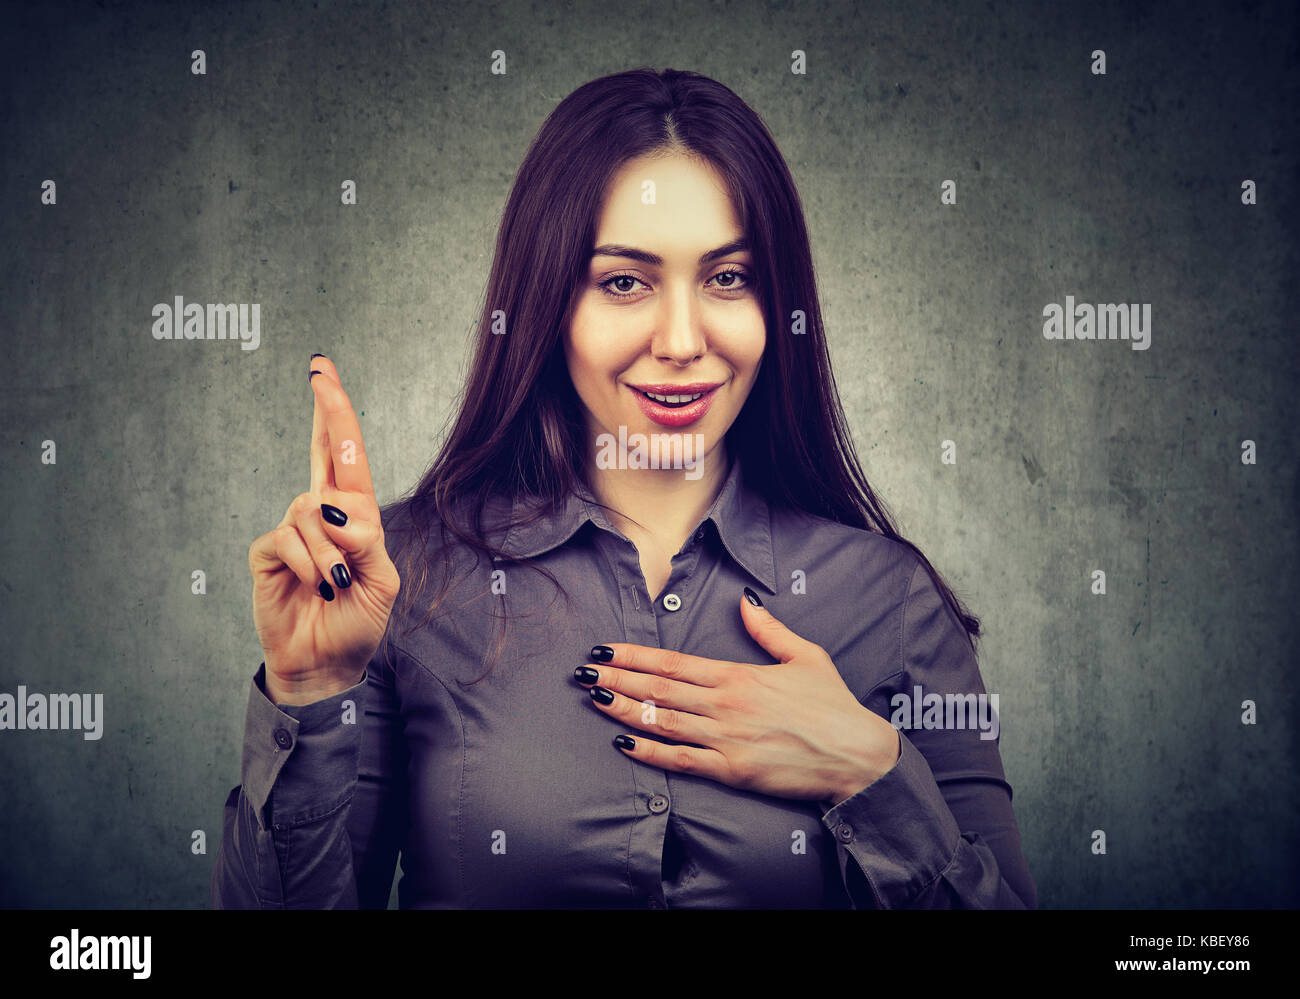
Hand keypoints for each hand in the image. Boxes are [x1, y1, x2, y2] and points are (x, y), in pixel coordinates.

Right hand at [248, 356, 400, 703]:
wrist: (326, 664)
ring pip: (312, 510)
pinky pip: (290, 539)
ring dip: (332, 551)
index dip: (337, 416)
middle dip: (326, 410)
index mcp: (354, 516)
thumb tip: (337, 511)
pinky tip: (317, 588)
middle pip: (322, 452)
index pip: (347, 458)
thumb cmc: (356, 621)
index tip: (323, 372)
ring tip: (336, 586)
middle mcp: (321, 514)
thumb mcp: (381, 581)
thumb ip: (368, 542)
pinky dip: (312, 565)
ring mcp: (292, 531)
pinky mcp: (267, 554)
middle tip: (320, 370)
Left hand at [575, 590, 900, 806]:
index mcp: (739, 675)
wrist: (858, 755)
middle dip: (617, 677)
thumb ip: (770, 630)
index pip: (673, 662)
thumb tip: (745, 602)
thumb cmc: (834, 706)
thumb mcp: (805, 656)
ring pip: (663, 721)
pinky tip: (624, 744)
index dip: (635, 655)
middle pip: (659, 688)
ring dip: (625, 709)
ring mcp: (727, 738)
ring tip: (594, 698)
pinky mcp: (733, 770)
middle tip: (581, 672)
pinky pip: (682, 760)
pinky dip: (651, 752)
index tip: (605, 649)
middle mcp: (727, 704)